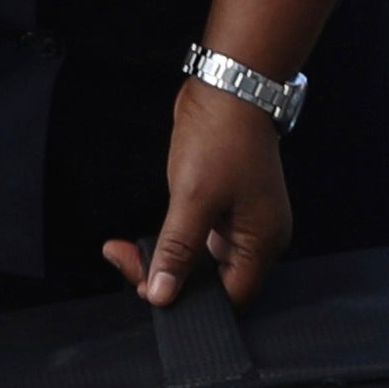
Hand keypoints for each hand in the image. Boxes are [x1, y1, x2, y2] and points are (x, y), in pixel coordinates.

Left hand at [109, 78, 296, 308]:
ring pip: (200, 261)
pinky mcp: (226, 206)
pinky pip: (198, 239)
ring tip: (126, 249)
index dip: (188, 300)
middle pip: (211, 282)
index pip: (228, 297)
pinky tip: (146, 235)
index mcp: (262, 242)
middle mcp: (257, 236)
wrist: (229, 86)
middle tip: (127, 260)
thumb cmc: (223, 137)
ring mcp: (242, 220)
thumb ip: (177, 251)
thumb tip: (162, 293)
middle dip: (166, 276)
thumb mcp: (193, 199)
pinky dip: (171, 239)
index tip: (148, 287)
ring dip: (163, 257)